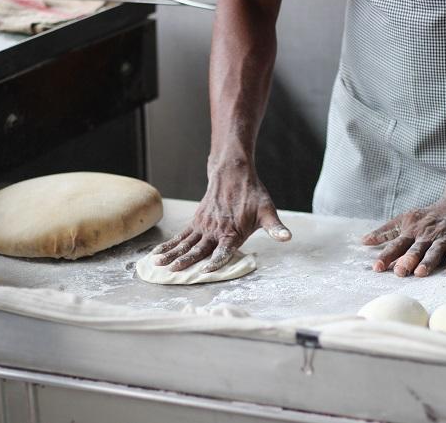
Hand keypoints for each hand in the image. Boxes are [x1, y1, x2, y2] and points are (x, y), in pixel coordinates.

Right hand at [151, 161, 290, 271]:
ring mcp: (203, 226)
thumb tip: (287, 237)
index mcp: (233, 232)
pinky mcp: (196, 222)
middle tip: (173, 272)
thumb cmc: (253, 195)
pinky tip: (158, 254)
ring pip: (185, 243)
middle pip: (199, 249)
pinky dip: (169, 245)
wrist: (233, 173)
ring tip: (158, 264)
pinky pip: (181, 236)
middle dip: (185, 261)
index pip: (223, 250)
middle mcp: (215, 230)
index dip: (215, 261)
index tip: (205, 271)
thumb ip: (275, 228)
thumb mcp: (268, 211)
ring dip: (172, 254)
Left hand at [361, 201, 445, 276]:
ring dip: (428, 261)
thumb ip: (386, 232)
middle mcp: (426, 235)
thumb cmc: (428, 217)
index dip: (386, 255)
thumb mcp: (404, 220)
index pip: (396, 245)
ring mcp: (444, 237)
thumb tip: (363, 241)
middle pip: (415, 249)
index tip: (377, 267)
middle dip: (407, 260)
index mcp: (411, 231)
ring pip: (435, 250)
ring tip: (420, 273)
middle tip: (399, 272)